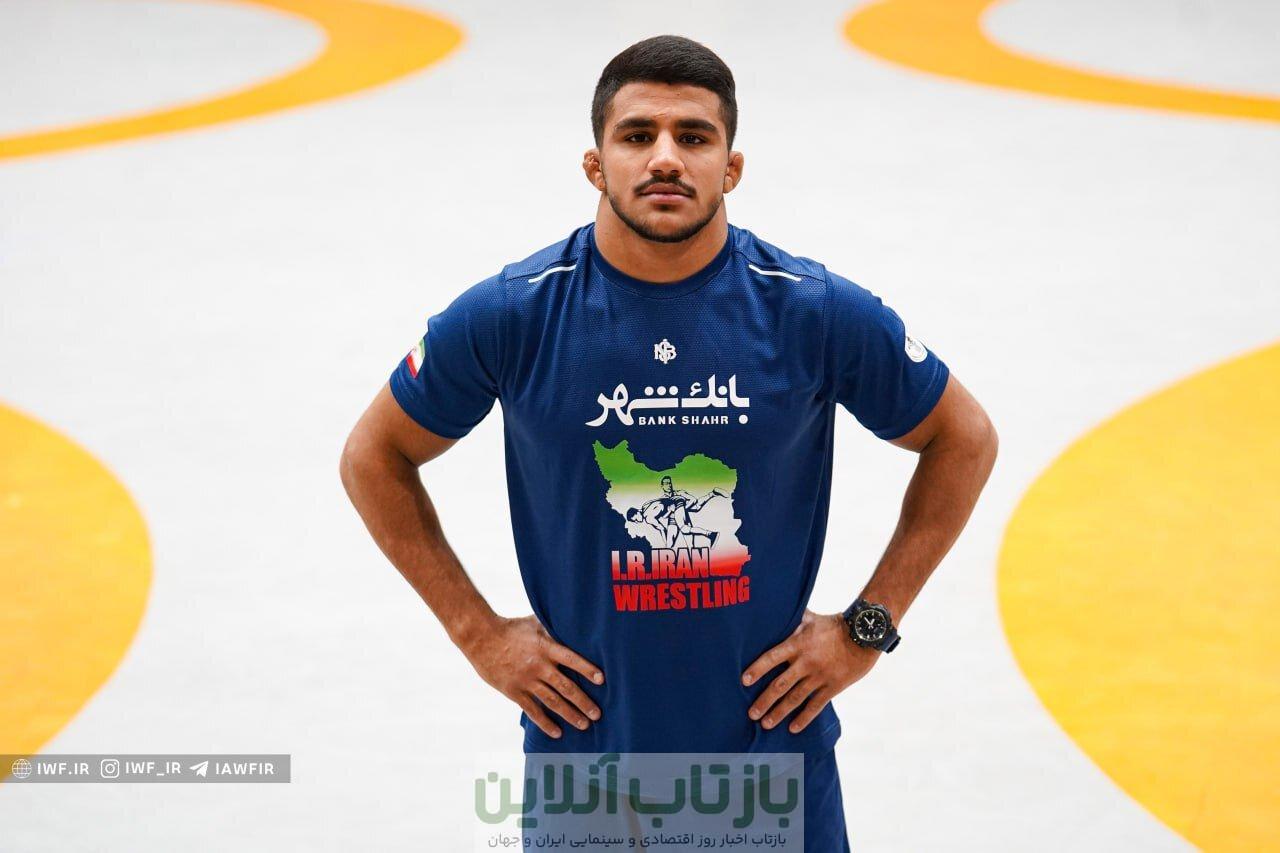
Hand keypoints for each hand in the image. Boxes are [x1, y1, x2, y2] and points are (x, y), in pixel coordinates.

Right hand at [463, 615, 603, 738]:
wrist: (481, 638)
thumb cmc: (510, 628)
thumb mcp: (534, 622)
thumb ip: (553, 628)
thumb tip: (574, 624)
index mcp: (545, 647)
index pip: (571, 659)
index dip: (586, 669)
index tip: (602, 680)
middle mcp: (538, 666)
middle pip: (565, 686)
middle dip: (583, 701)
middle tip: (597, 714)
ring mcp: (526, 680)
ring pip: (552, 701)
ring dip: (569, 714)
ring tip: (584, 725)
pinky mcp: (514, 691)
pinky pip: (532, 710)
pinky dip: (545, 723)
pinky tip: (557, 732)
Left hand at [740, 609, 878, 733]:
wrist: (864, 635)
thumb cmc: (834, 625)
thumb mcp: (811, 618)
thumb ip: (792, 619)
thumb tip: (774, 607)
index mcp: (798, 644)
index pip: (772, 658)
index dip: (758, 669)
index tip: (744, 681)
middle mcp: (806, 662)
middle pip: (780, 685)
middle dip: (764, 701)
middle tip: (751, 714)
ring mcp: (819, 677)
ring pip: (795, 698)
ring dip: (779, 712)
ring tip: (765, 724)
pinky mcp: (833, 687)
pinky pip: (816, 706)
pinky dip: (804, 718)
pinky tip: (793, 729)